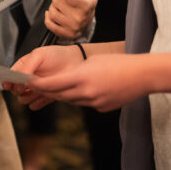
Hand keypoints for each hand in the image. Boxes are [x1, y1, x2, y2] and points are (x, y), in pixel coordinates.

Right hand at [5, 45, 84, 109]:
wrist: (76, 62)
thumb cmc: (58, 55)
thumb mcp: (39, 55)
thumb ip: (27, 66)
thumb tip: (19, 80)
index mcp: (24, 66)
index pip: (10, 77)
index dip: (8, 82)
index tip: (9, 85)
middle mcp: (28, 79)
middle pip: (15, 91)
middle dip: (19, 90)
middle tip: (29, 86)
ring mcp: (36, 89)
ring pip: (23, 99)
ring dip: (28, 97)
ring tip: (38, 90)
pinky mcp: (45, 97)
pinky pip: (35, 105)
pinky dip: (37, 103)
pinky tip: (42, 97)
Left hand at [28, 52, 151, 112]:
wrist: (142, 76)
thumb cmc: (119, 63)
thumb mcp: (93, 61)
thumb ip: (77, 71)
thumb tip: (66, 78)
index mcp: (82, 78)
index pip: (53, 84)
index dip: (38, 84)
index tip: (28, 82)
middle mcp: (86, 93)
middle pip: (59, 95)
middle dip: (46, 90)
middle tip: (35, 86)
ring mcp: (94, 103)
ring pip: (71, 100)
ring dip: (62, 94)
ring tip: (56, 87)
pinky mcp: (101, 108)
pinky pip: (84, 104)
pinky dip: (79, 97)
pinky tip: (83, 90)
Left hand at [44, 0, 97, 38]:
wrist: (88, 21)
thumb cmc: (87, 6)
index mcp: (86, 7)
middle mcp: (79, 18)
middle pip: (58, 2)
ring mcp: (73, 28)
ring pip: (52, 13)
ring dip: (52, 7)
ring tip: (57, 5)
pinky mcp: (67, 34)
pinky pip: (50, 25)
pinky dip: (47, 18)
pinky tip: (50, 13)